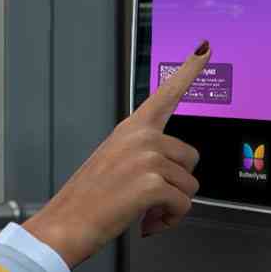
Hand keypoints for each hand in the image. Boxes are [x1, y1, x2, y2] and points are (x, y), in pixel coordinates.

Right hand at [22, 40, 211, 267]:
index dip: (190, 69)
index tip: (204, 47)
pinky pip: (182, 206)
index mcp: (132, 128)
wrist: (65, 224)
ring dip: (170, 206)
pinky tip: (146, 222)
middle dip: (175, 183)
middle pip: (190, 159)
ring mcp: (147, 157)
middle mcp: (142, 137)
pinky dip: (168, 221)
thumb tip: (172, 168)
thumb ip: (144, 153)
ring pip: (189, 186)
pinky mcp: (152, 182)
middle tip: (148, 197)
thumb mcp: (115, 160)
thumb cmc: (88, 199)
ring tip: (142, 210)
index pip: (167, 93)